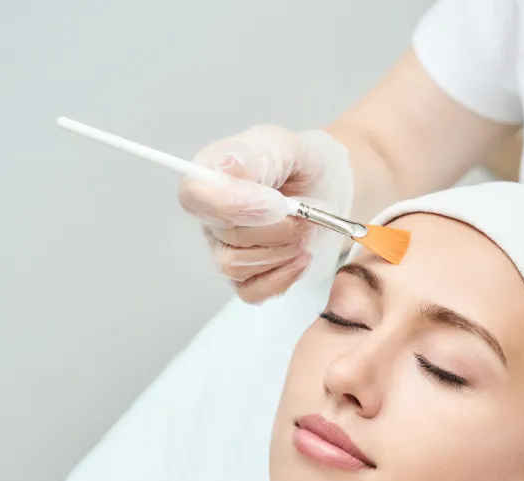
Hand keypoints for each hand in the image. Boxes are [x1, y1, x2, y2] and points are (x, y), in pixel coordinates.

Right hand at [179, 125, 352, 303]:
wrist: (329, 191)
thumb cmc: (302, 166)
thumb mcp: (285, 146)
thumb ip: (256, 155)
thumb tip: (227, 169)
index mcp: (210, 175)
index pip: (194, 197)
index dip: (233, 206)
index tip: (279, 204)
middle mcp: (210, 216)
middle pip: (226, 237)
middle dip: (277, 229)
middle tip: (307, 213)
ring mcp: (224, 248)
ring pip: (237, 267)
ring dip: (283, 251)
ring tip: (306, 230)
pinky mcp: (245, 276)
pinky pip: (251, 292)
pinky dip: (282, 277)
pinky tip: (301, 257)